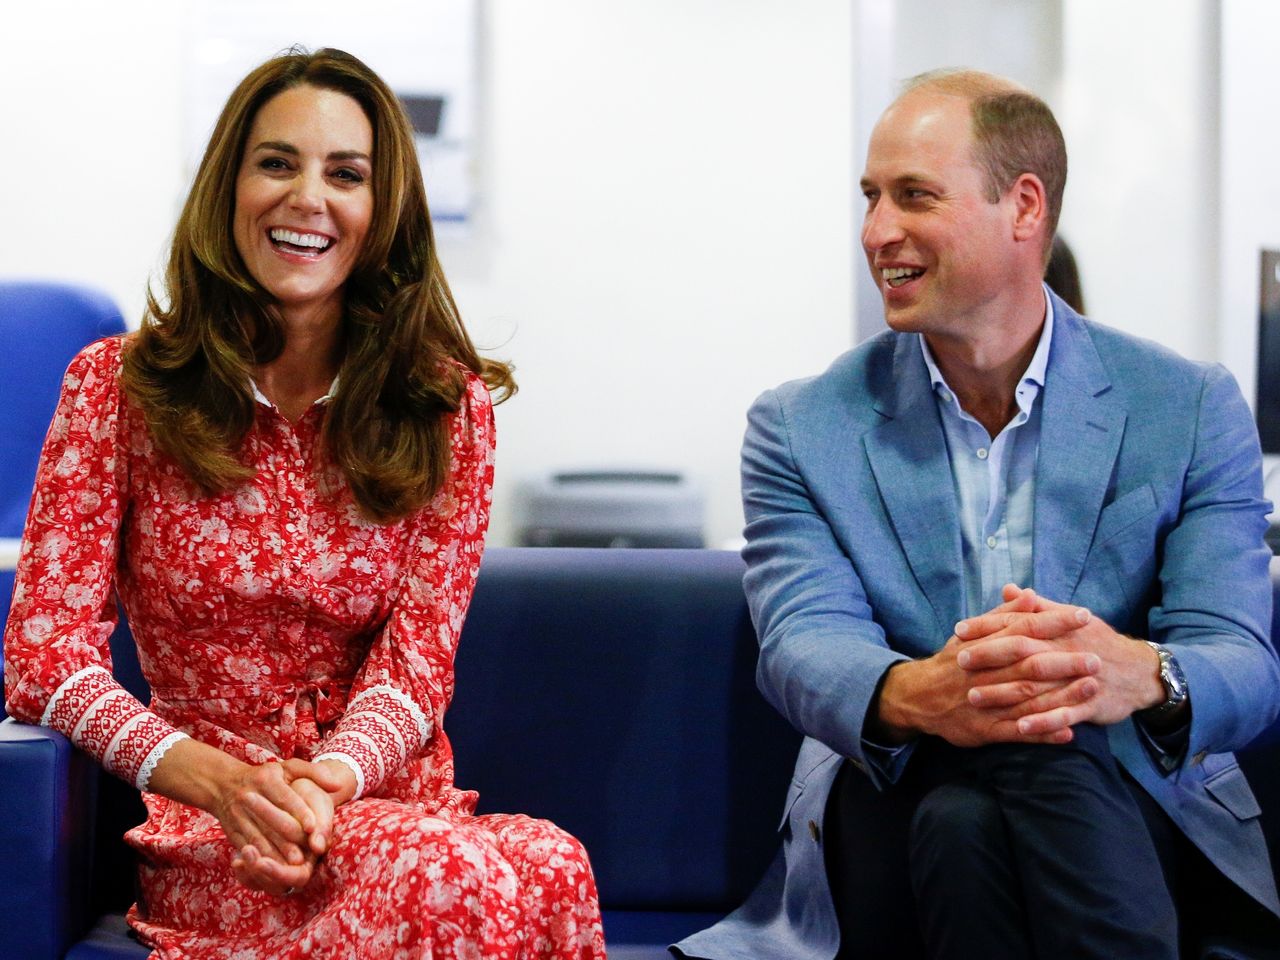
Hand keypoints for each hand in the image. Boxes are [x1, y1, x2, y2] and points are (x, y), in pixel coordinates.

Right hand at [232, 758, 353, 893]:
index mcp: (266, 779)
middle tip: (305, 854)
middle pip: (272, 822)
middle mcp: (249, 797)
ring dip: (276, 854)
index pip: (285, 798)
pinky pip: (248, 848)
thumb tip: (338, 784)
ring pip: (259, 838)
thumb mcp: (288, 767)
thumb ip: (314, 772)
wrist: (223, 784)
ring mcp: (239, 816)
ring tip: (294, 865)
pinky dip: (262, 860)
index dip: (300, 812)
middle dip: (289, 839)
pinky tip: (275, 869)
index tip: (313, 826)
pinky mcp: (233, 832)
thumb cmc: (265, 776)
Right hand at [875, 588, 1102, 746]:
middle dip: (1064, 661)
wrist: (919, 697)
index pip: (1023, 629)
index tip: (1084, 615)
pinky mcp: (985, 730)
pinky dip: (1042, 733)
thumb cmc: (952, 662)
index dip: (1054, 622)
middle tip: (1097, 657)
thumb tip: (1029, 594)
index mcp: (984, 645)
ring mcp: (986, 703)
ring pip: (1026, 698)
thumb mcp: (971, 633)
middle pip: (1029, 665)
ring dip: (1061, 696)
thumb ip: (1003, 615)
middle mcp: (986, 673)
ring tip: (1092, 689)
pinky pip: (1017, 733)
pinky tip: (1068, 732)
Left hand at [955, 585, 1163, 737]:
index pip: (1017, 623)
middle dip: (990, 656)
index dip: (987, 626)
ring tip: (974, 698)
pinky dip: (1043, 722)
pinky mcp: (1091, 704)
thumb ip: (1036, 606)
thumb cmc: (1096, 641)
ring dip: (1004, 693)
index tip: (959, 630)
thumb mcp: (1069, 618)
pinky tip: (1020, 728)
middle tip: (960, 661)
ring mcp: (1077, 679)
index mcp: (1058, 629)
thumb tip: (1008, 589)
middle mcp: (1065, 651)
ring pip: (1037, 686)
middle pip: (1023, 651)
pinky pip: (1065, 715)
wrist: (1139, 671)